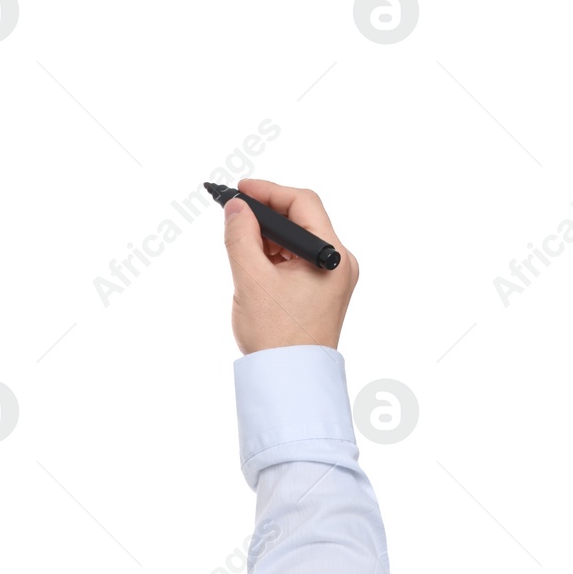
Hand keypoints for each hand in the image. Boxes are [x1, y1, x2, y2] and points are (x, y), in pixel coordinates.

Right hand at [222, 179, 358, 354]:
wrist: (288, 383)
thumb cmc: (275, 337)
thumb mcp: (251, 281)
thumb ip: (240, 237)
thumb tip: (236, 207)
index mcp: (332, 255)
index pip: (303, 203)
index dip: (269, 192)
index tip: (239, 190)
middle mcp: (339, 263)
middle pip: (301, 221)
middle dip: (265, 215)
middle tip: (233, 215)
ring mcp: (332, 280)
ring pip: (296, 242)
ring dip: (267, 238)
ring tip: (238, 244)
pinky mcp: (320, 294)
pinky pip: (295, 263)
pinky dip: (273, 258)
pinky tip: (252, 266)